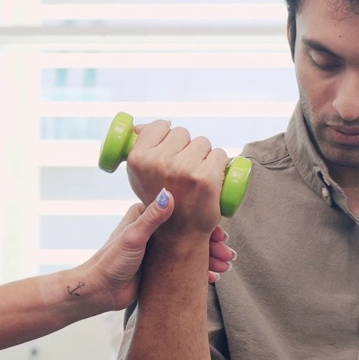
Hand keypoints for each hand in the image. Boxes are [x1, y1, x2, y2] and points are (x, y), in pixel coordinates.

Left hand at [79, 190, 236, 310]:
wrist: (100, 290)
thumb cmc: (111, 260)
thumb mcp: (133, 237)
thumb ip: (152, 217)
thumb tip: (170, 194)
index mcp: (147, 215)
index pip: (184, 214)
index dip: (204, 223)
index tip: (220, 233)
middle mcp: (155, 229)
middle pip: (191, 232)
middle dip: (211, 244)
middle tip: (228, 254)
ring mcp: (159, 249)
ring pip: (191, 250)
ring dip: (209, 258)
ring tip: (225, 267)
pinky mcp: (160, 267)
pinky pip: (185, 266)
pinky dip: (200, 271)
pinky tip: (212, 277)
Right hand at [125, 120, 227, 234]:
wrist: (180, 234)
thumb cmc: (162, 200)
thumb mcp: (140, 176)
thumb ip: (139, 149)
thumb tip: (138, 126)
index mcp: (138, 159)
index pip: (160, 125)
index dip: (166, 138)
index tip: (168, 154)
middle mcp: (159, 162)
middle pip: (182, 133)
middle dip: (185, 148)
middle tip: (181, 173)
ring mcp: (184, 170)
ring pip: (203, 142)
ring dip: (204, 156)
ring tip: (195, 178)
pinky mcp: (207, 178)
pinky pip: (220, 155)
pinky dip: (220, 165)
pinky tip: (211, 180)